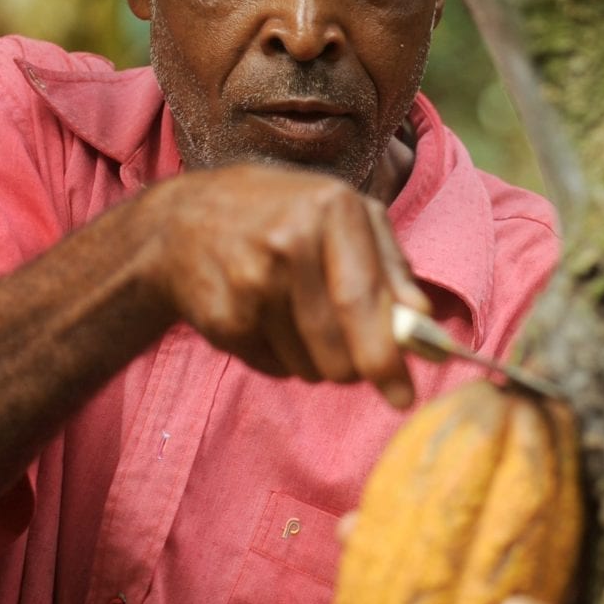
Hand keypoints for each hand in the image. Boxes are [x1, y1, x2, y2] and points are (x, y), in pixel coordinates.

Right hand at [140, 166, 429, 406]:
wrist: (181, 222)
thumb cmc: (281, 216)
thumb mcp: (341, 214)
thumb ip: (390, 264)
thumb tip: (422, 320)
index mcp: (330, 208)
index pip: (363, 300)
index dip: (386, 356)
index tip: (403, 395)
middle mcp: (288, 241)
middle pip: (338, 346)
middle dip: (355, 370)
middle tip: (356, 365)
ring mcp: (249, 281)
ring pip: (310, 365)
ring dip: (319, 362)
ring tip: (301, 320)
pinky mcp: (222, 317)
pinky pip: (276, 367)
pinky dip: (284, 359)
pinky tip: (268, 320)